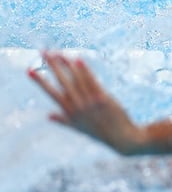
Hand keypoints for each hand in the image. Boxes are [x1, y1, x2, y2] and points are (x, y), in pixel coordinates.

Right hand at [28, 52, 143, 154]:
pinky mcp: (103, 99)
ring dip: (67, 64)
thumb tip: (49, 115)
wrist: (122, 139)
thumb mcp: (79, 128)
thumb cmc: (101, 132)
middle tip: (43, 52)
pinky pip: (92, 82)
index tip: (29, 70)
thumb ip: (63, 121)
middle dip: (52, 66)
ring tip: (58, 52)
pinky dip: (85, 71)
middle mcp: (77, 107)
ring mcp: (89, 103)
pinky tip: (78, 60)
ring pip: (76, 79)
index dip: (40, 81)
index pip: (51, 93)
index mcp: (69, 113)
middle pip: (62, 82)